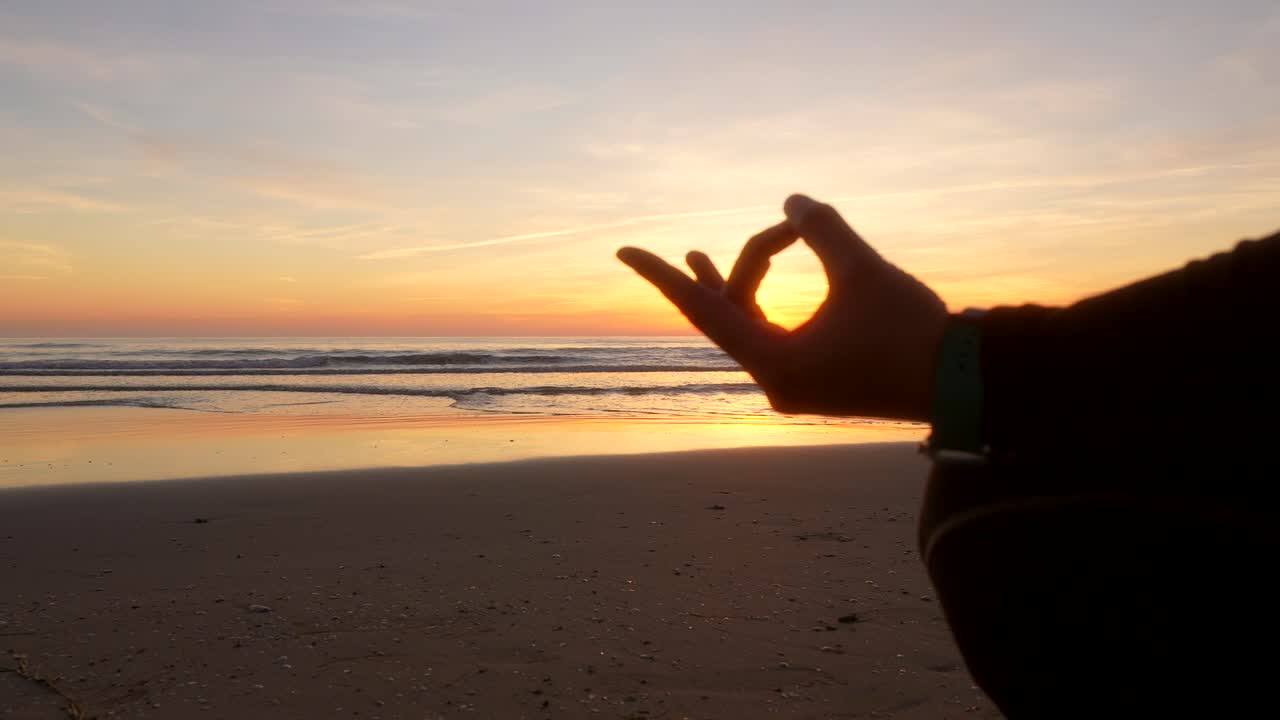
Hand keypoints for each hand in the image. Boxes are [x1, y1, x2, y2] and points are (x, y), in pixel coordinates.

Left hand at [617, 194, 947, 420]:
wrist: (964, 384)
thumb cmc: (911, 333)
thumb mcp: (862, 271)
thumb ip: (822, 230)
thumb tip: (792, 198)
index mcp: (775, 364)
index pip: (704, 311)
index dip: (663, 276)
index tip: (623, 251)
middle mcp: (776, 384)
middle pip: (730, 317)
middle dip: (718, 274)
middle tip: (686, 246)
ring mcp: (795, 388)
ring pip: (750, 329)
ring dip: (739, 287)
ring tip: (699, 255)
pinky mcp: (816, 385)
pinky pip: (773, 341)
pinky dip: (763, 309)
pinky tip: (760, 288)